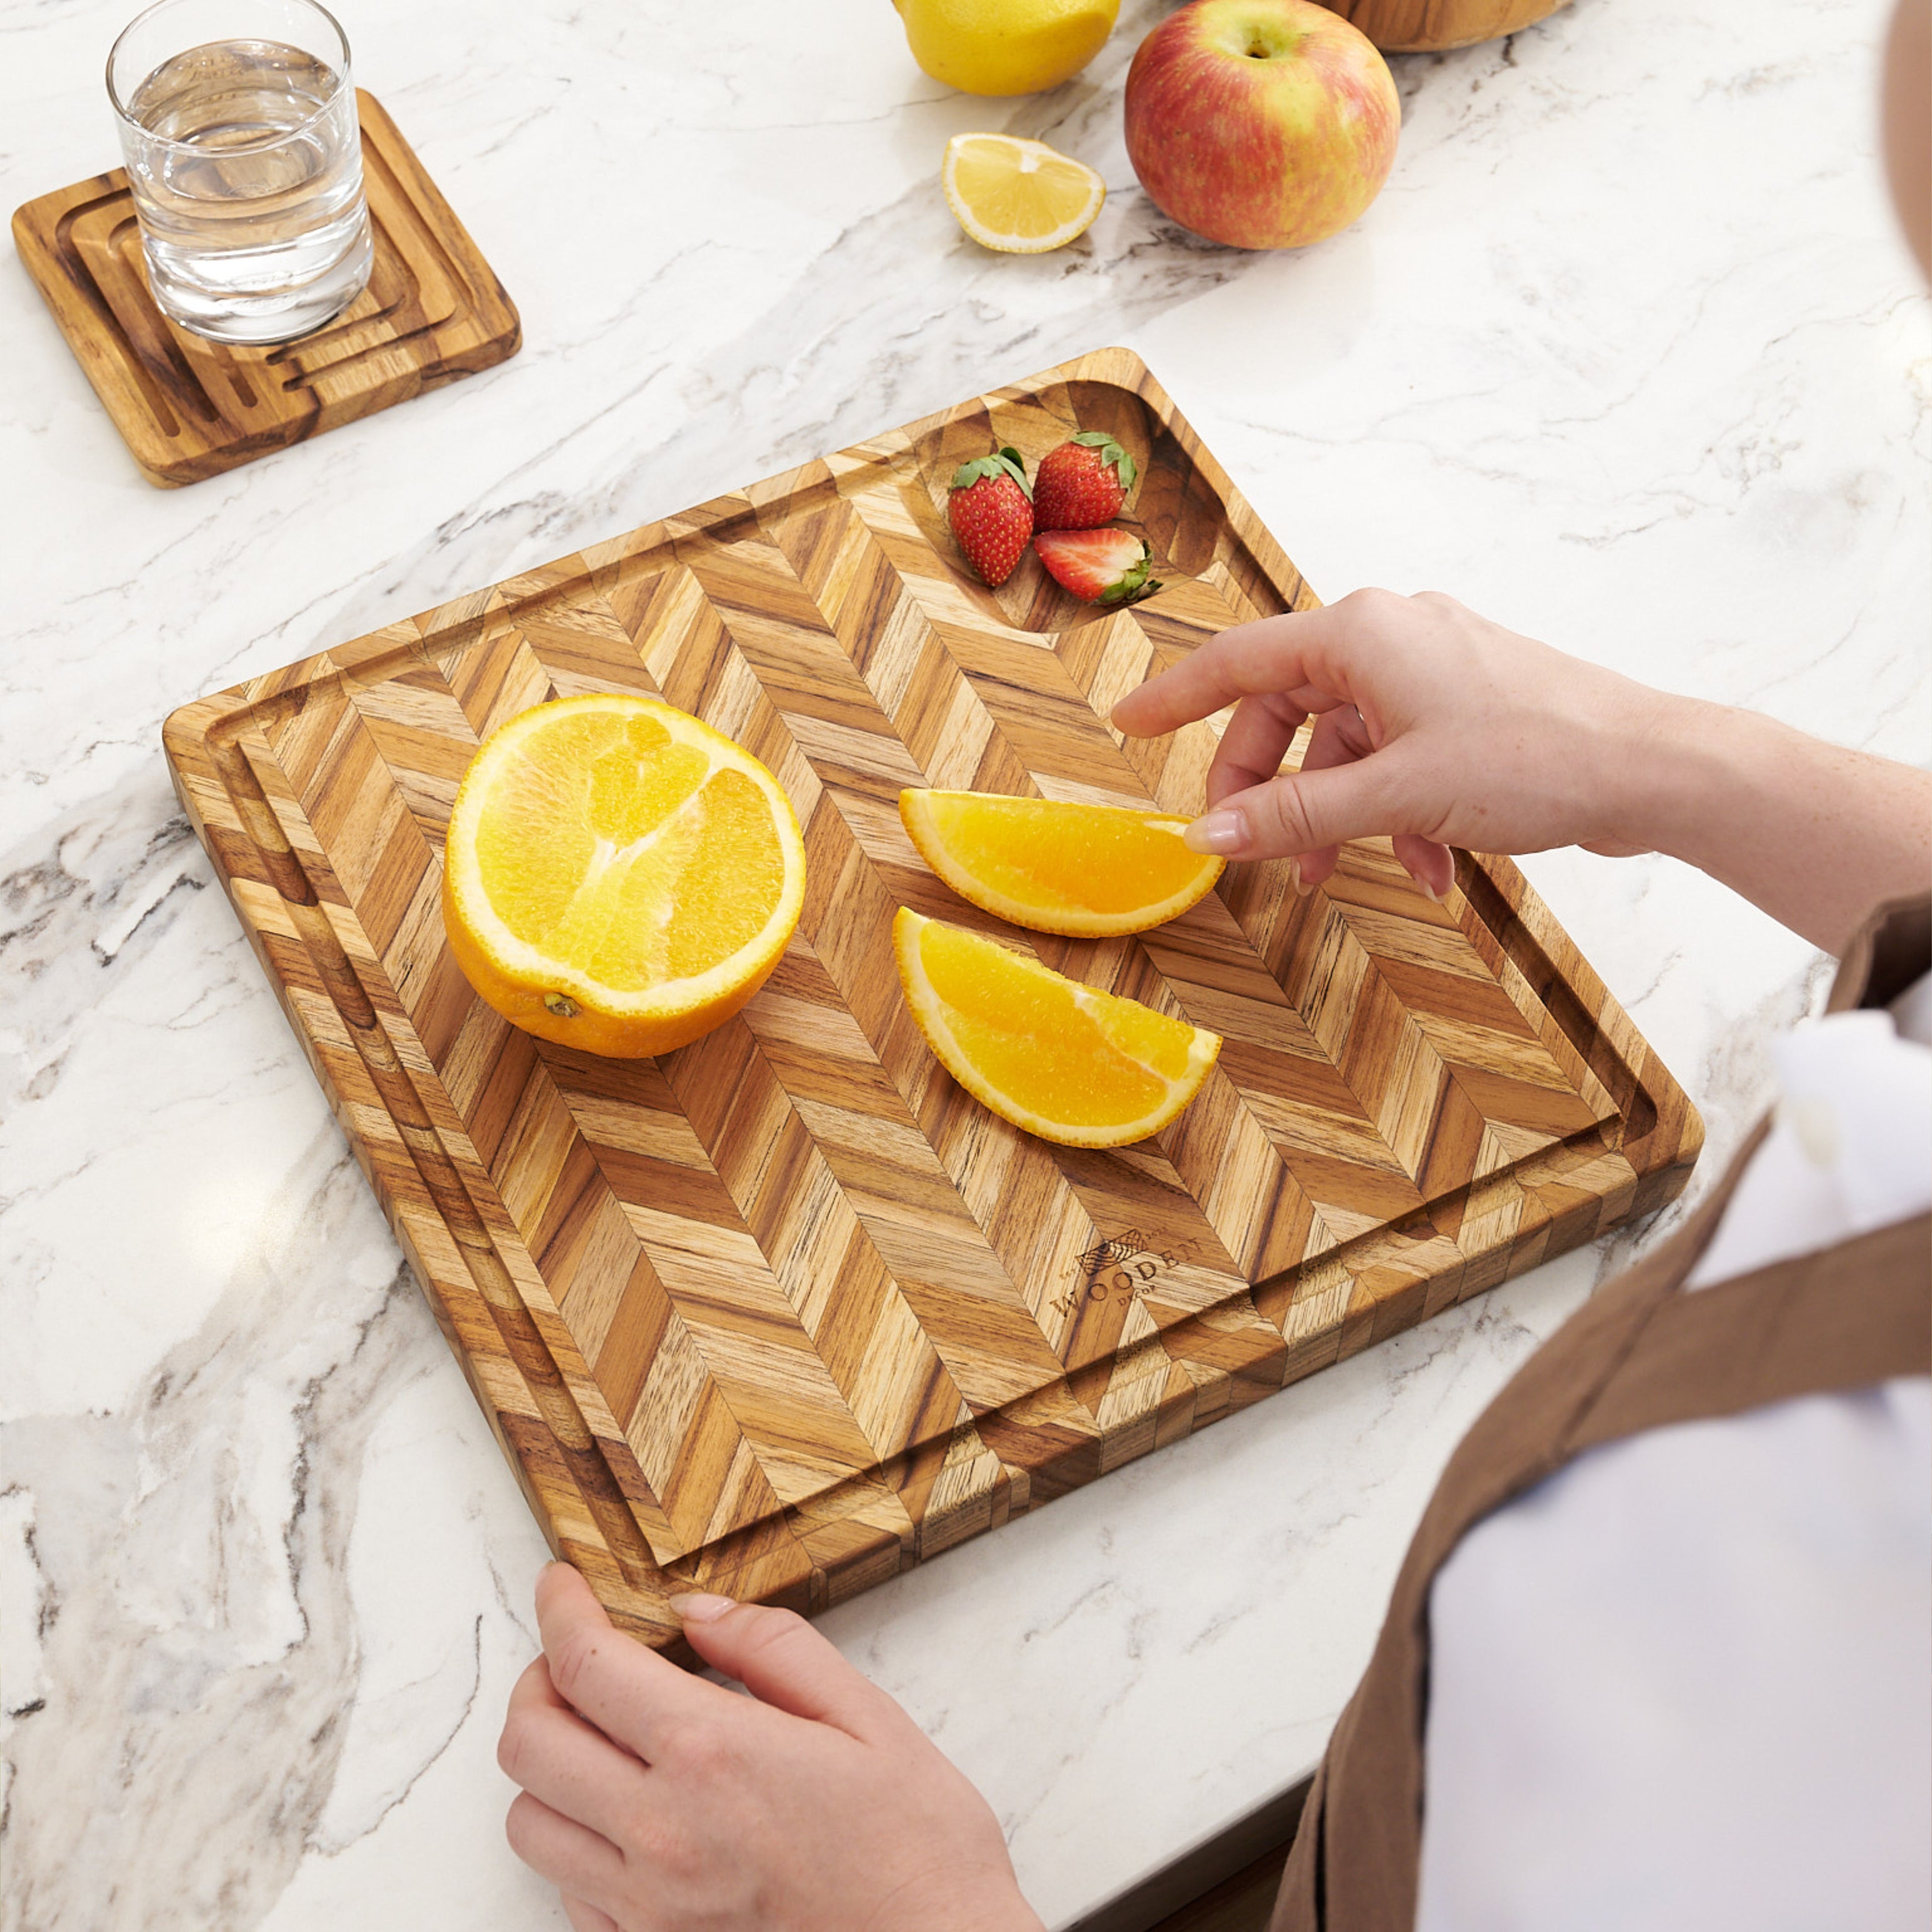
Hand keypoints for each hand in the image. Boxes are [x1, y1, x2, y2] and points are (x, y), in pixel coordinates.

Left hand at [497, 1565, 1042, 1931]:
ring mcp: (647, 1906)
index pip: (586, 1665)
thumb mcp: (869, 1718)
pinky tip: (631, 1815)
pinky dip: (575, 1841)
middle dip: (538, 1680)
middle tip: (577, 1656)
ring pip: (529, 1822)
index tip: (560, 1583)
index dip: (559, 1609)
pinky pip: (567, 1891)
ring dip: (549, 1766)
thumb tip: (698, 1611)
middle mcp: (661, 1833)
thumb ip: (773, 1648)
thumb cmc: (918, 1848)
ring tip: (601, 1738)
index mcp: (713, 1754)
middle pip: (527, 1742)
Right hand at [1110, 589, 1664, 895]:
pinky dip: (1393, 813)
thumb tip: (1207, 839)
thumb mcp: (1394, 796)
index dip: (1175, 696)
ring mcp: (1434, 669)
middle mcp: (1392, 636)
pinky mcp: (1469, 706)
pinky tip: (1424, 869)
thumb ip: (1294, 817)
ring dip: (1333, 814)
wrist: (1655, 769)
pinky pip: (1398, 757)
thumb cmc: (1534, 757)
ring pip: (1344, 743)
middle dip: (1266, 787)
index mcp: (1361, 633)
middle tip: (1247, 849)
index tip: (1128, 721)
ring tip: (1331, 878)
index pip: (1237, 661)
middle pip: (1287, 709)